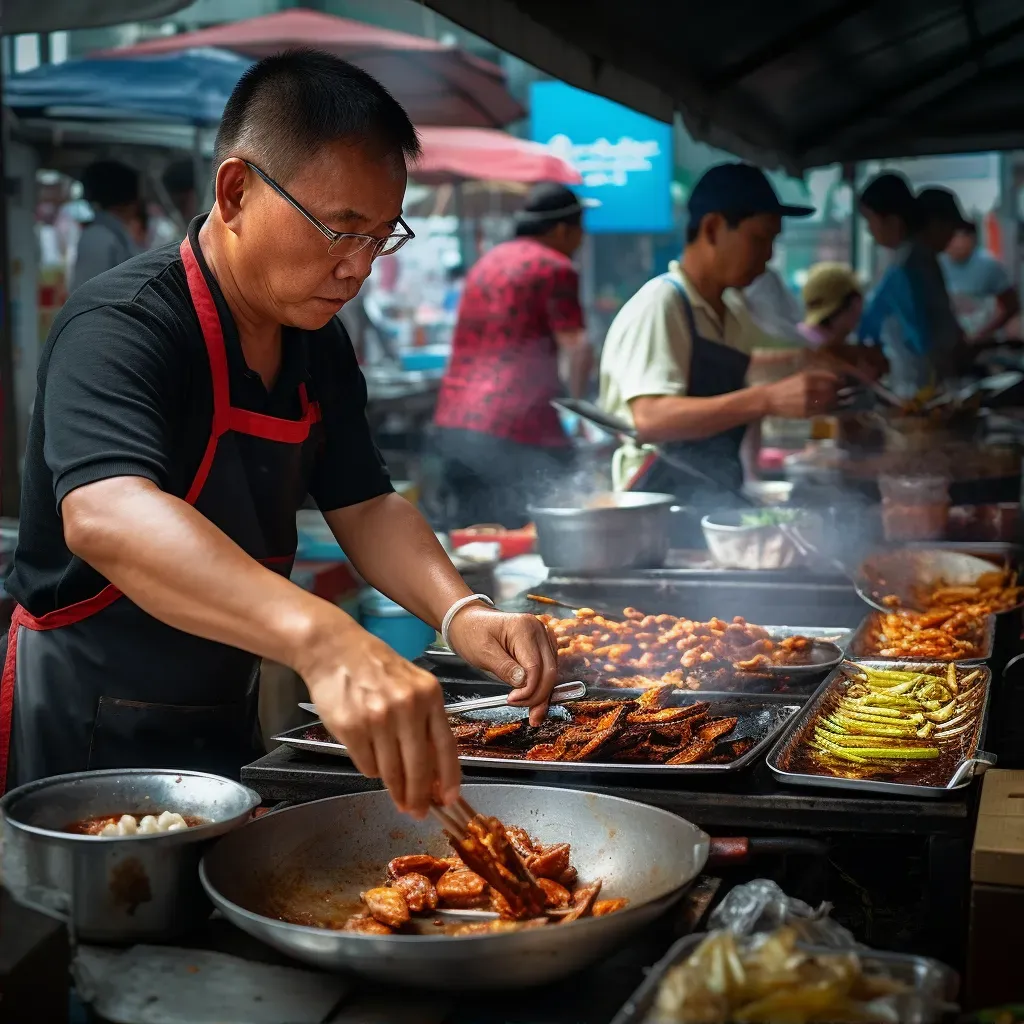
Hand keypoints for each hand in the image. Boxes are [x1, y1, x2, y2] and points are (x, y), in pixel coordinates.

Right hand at [298, 619, 458, 818]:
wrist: (335, 650)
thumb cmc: (376, 668)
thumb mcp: (413, 685)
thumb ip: (426, 721)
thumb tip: (435, 770)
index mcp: (429, 695)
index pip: (445, 746)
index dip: (449, 778)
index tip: (448, 799)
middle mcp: (407, 706)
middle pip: (418, 767)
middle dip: (419, 796)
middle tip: (417, 811)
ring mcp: (378, 718)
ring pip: (391, 771)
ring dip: (395, 789)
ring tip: (397, 797)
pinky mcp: (352, 728)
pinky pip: (367, 765)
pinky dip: (370, 769)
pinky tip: (370, 757)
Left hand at [447, 605, 557, 725]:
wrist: (469, 620)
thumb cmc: (472, 633)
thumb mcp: (483, 652)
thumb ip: (505, 668)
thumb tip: (524, 683)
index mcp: (524, 628)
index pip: (535, 666)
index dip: (528, 689)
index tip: (513, 701)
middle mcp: (539, 629)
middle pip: (549, 670)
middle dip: (539, 696)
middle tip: (529, 715)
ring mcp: (542, 636)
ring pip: (552, 671)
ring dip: (543, 694)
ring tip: (534, 714)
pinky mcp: (541, 644)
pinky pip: (547, 668)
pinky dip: (542, 685)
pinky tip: (536, 700)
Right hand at [765, 370, 838, 418]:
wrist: (770, 400)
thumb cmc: (785, 387)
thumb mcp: (800, 377)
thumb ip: (817, 377)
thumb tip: (836, 379)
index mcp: (808, 377)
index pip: (831, 379)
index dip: (840, 382)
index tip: (843, 383)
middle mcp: (809, 388)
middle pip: (832, 391)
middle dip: (838, 393)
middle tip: (841, 394)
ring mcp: (808, 401)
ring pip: (829, 403)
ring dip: (835, 403)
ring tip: (836, 402)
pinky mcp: (806, 412)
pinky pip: (822, 412)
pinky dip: (828, 410)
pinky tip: (827, 408)